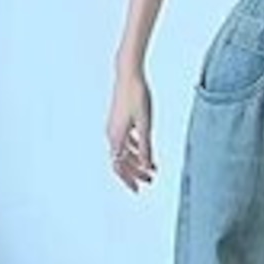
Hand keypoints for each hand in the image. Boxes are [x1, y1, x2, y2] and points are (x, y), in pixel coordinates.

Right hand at [106, 66, 156, 192]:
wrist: (128, 73)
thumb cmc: (138, 96)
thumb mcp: (146, 124)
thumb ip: (146, 147)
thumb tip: (146, 166)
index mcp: (116, 137)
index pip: (120, 166)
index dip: (129, 179)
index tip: (138, 189)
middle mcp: (112, 134)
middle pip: (122, 161)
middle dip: (136, 172)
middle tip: (150, 180)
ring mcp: (114, 126)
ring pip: (124, 151)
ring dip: (137, 161)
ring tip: (151, 168)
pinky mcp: (118, 119)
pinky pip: (125, 140)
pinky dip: (135, 149)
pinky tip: (145, 150)